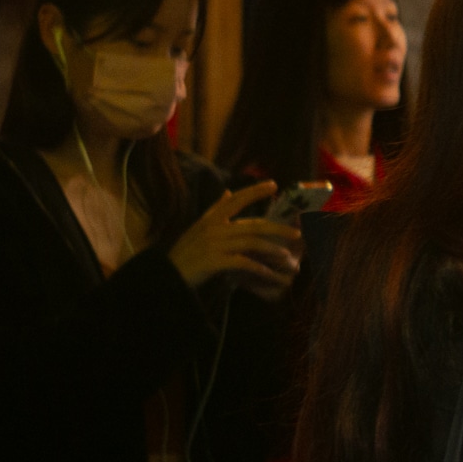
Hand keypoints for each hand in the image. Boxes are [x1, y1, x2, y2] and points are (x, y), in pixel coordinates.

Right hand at [168, 181, 302, 292]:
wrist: (165, 276)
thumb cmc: (185, 253)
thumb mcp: (198, 227)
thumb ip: (215, 210)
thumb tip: (228, 191)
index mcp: (210, 219)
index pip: (236, 200)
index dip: (255, 191)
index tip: (273, 185)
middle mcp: (214, 228)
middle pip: (253, 225)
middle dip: (278, 228)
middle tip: (296, 233)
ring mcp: (215, 244)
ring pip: (252, 243)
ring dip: (273, 250)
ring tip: (288, 257)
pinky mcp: (215, 261)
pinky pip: (244, 263)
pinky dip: (259, 268)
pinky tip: (270, 274)